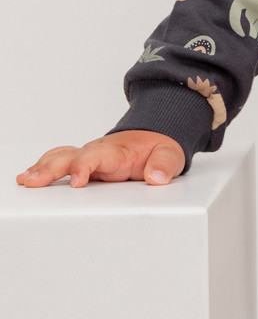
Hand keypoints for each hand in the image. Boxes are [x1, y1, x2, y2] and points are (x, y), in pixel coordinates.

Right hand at [16, 131, 185, 188]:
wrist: (155, 136)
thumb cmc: (159, 148)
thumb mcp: (171, 154)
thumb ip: (164, 165)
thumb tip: (156, 177)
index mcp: (117, 152)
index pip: (96, 156)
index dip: (84, 167)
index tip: (77, 182)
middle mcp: (98, 152)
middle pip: (70, 157)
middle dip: (51, 169)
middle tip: (34, 181)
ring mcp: (89, 157)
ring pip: (61, 157)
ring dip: (42, 167)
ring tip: (25, 180)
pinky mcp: (84, 162)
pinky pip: (60, 160)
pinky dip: (44, 166)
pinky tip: (29, 176)